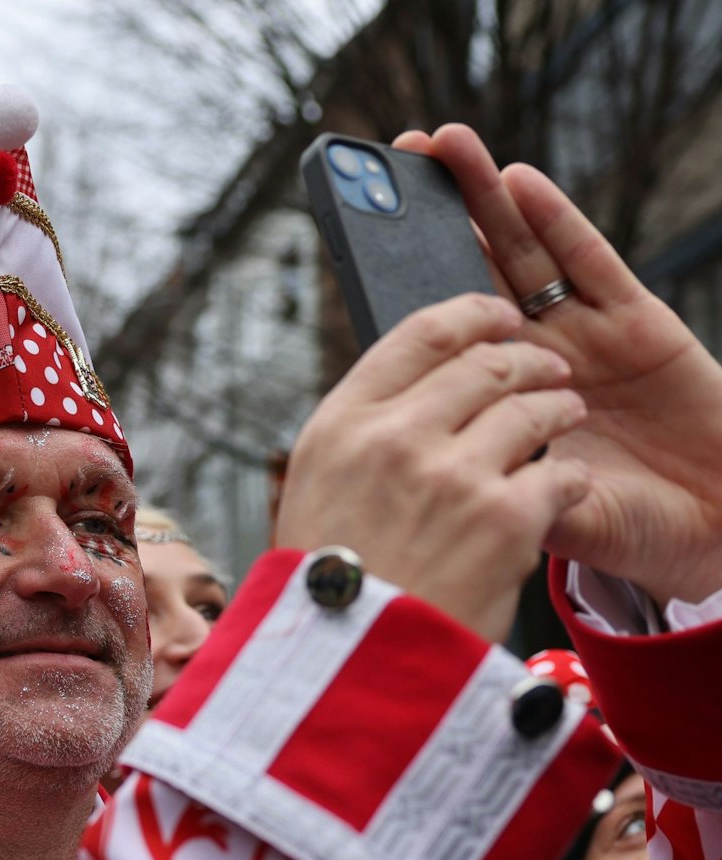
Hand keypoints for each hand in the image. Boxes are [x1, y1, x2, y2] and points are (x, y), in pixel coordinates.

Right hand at [277, 293, 591, 641]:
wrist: (347, 667)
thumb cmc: (330, 582)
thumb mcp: (317, 489)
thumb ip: (365, 434)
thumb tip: (424, 387)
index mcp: (341, 425)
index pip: (419, 334)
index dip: (472, 314)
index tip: (499, 316)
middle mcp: (394, 438)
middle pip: (485, 363)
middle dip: (528, 360)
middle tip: (550, 370)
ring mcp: (452, 475)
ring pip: (533, 408)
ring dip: (559, 407)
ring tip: (568, 414)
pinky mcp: (504, 518)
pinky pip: (560, 472)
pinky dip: (568, 478)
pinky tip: (564, 487)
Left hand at [395, 126, 721, 604]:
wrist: (713, 527)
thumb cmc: (629, 525)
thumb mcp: (549, 514)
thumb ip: (505, 491)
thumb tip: (447, 484)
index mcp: (497, 398)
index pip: (442, 332)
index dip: (407, 285)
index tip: (360, 239)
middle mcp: (535, 355)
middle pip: (474, 271)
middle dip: (436, 217)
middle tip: (396, 158)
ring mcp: (584, 334)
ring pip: (525, 253)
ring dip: (486, 198)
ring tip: (447, 144)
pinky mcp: (639, 322)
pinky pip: (590, 263)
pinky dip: (556, 220)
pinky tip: (521, 183)